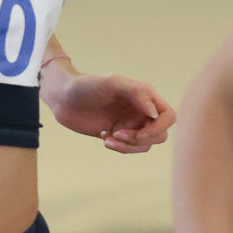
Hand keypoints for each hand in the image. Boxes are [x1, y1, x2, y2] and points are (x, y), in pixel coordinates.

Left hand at [49, 71, 174, 152]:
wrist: (63, 98)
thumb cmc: (87, 86)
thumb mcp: (112, 83)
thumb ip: (138, 94)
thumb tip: (155, 114)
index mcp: (145, 96)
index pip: (168, 116)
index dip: (160, 127)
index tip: (141, 131)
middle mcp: (141, 111)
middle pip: (160, 134)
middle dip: (142, 139)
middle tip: (120, 133)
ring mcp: (130, 124)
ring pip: (145, 145)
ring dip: (129, 146)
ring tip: (110, 137)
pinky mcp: (118, 135)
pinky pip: (129, 149)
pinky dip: (120, 148)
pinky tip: (105, 138)